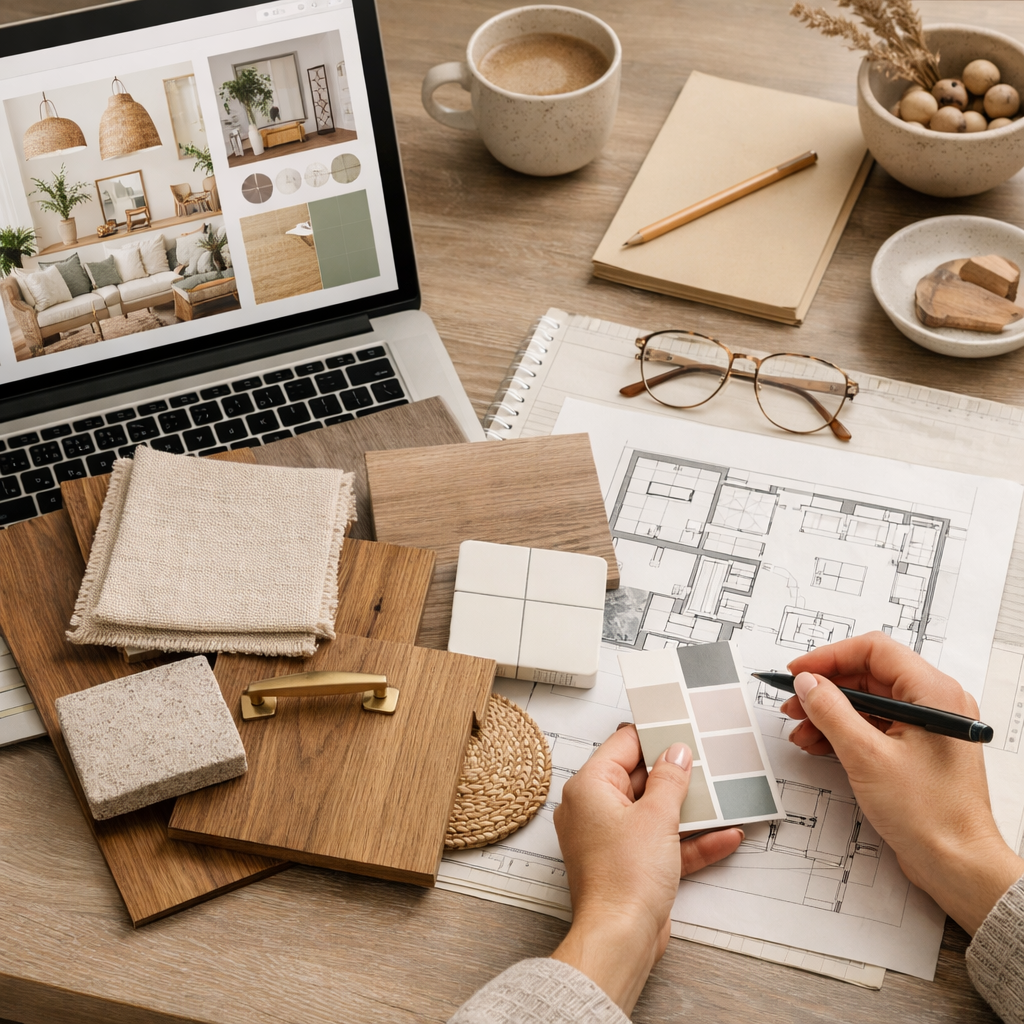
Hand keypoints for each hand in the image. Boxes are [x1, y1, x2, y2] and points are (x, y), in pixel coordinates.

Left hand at [551, 724, 741, 1013]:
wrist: (621, 938)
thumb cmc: (623, 878)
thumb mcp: (657, 816)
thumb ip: (671, 780)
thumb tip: (676, 754)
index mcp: (589, 788)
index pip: (623, 746)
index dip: (654, 735)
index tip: (680, 727)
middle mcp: (595, 810)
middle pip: (641, 778)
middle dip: (676, 773)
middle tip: (705, 758)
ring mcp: (612, 839)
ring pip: (655, 812)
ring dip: (688, 808)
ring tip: (720, 793)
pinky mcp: (630, 865)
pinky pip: (662, 843)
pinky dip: (690, 840)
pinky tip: (724, 834)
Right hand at [785, 631, 1023, 934]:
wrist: (957, 864)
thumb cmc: (931, 816)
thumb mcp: (867, 756)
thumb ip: (831, 712)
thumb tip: (808, 683)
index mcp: (934, 693)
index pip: (874, 651)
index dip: (830, 656)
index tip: (799, 672)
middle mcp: (935, 703)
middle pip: (868, 675)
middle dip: (826, 688)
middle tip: (794, 702)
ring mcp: (927, 726)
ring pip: (868, 702)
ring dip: (830, 712)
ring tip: (802, 729)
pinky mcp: (917, 748)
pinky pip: (875, 725)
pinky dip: (845, 731)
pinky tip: (820, 744)